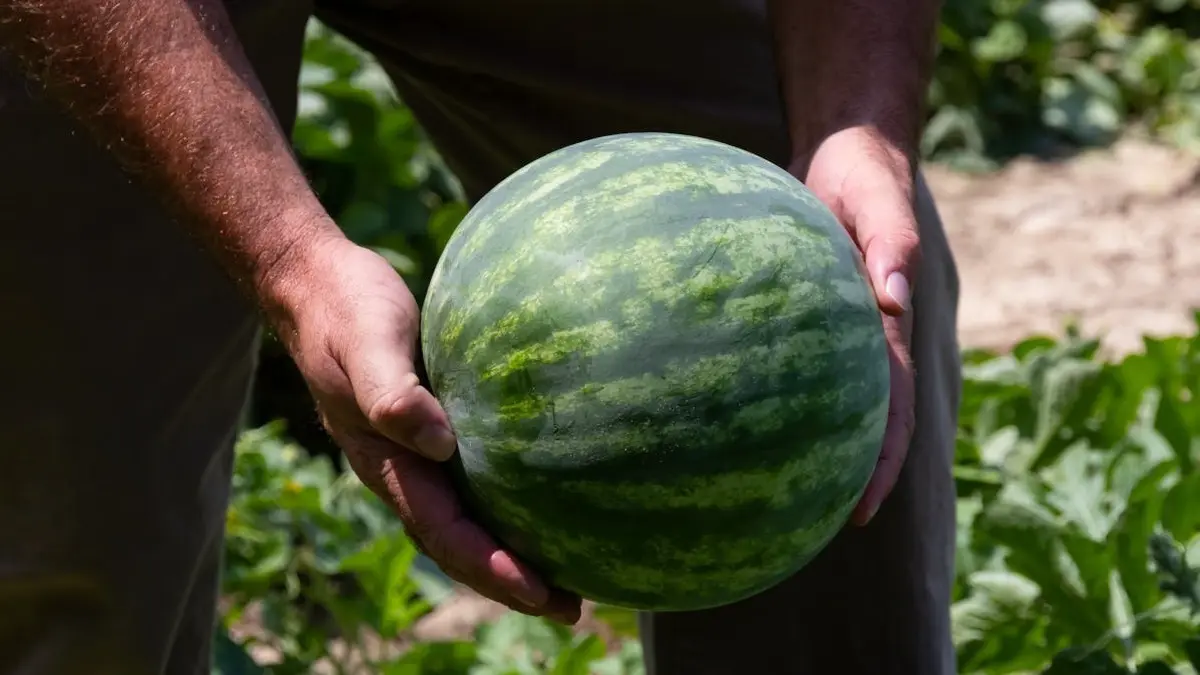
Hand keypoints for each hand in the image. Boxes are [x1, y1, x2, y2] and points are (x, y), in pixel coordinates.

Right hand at [264, 234, 582, 622]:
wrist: (318, 284)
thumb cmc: (345, 309)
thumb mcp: (368, 344)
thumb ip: (392, 394)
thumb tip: (440, 443)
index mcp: (386, 464)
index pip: (445, 534)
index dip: (492, 568)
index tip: (542, 594)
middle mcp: (404, 469)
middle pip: (459, 543)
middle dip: (510, 581)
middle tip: (571, 606)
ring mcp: (418, 451)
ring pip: (467, 517)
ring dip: (510, 550)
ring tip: (567, 571)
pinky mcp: (435, 424)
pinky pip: (475, 477)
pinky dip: (507, 500)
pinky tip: (546, 496)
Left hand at [792, 126, 919, 526]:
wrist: (844, 147)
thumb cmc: (868, 173)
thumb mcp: (883, 201)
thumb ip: (892, 247)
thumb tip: (893, 301)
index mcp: (887, 328)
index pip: (889, 412)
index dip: (878, 465)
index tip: (858, 513)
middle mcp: (860, 338)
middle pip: (852, 422)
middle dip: (837, 476)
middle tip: (805, 527)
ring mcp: (827, 328)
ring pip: (816, 397)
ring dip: (800, 442)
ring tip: (758, 488)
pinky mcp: (794, 311)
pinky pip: (777, 357)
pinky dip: (759, 388)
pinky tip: (715, 410)